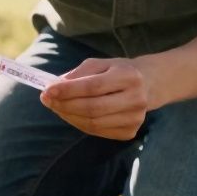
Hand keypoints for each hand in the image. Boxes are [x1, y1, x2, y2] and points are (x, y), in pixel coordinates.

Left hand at [40, 57, 155, 140]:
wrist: (149, 85)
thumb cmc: (118, 71)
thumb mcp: (101, 63)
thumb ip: (79, 74)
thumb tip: (56, 87)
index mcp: (129, 76)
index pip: (93, 86)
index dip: (68, 90)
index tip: (47, 90)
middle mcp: (136, 99)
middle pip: (92, 108)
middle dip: (64, 105)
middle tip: (46, 100)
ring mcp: (135, 118)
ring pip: (92, 123)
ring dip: (68, 116)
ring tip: (56, 106)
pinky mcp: (130, 132)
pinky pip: (97, 131)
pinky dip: (79, 123)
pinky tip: (70, 114)